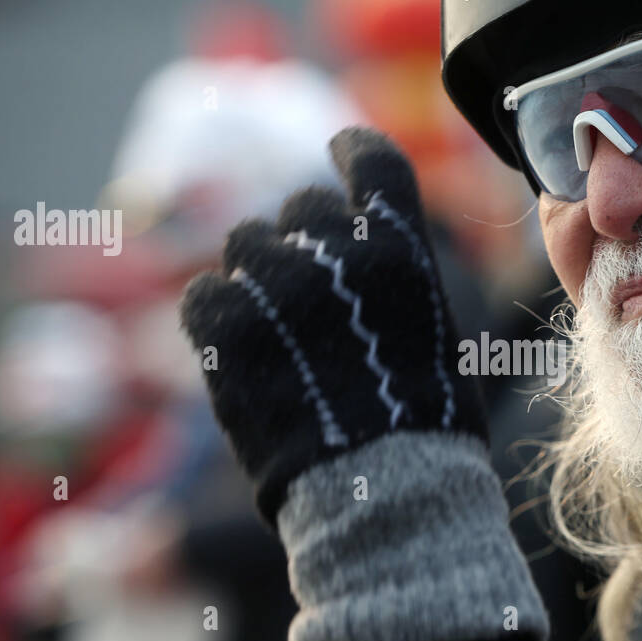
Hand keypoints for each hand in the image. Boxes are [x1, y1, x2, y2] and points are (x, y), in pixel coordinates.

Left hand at [179, 127, 485, 522]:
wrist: (381, 492)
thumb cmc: (424, 429)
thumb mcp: (438, 333)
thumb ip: (397, 279)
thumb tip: (366, 252)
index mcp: (400, 246)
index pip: (370, 159)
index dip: (351, 150)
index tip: (337, 148)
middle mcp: (335, 249)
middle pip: (301, 207)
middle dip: (304, 242)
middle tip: (309, 297)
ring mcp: (274, 284)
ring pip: (245, 245)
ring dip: (258, 278)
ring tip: (276, 337)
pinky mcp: (224, 326)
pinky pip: (203, 293)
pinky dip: (217, 317)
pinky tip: (239, 352)